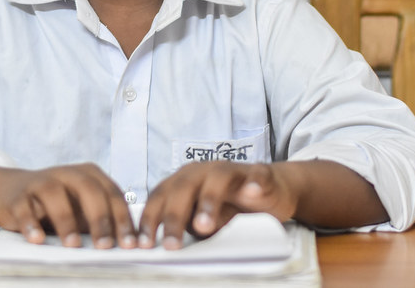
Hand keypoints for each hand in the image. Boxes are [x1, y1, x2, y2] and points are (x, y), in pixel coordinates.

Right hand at [0, 163, 136, 248]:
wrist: (13, 191)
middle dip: (99, 218)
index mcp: (90, 175)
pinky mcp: (19, 195)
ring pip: (54, 194)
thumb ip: (103, 222)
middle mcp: (68, 173)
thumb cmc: (58, 204)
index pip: (112, 194)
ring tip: (72, 245)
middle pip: (88, 189)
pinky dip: (30, 223)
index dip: (122, 219)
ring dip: (65, 219)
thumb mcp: (83, 210)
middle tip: (104, 246)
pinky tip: (37, 240)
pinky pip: (24, 207)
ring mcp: (42, 181)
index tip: (129, 244)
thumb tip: (128, 245)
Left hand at [137, 161, 297, 249]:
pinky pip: (256, 175)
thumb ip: (191, 225)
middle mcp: (204, 171)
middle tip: (172, 244)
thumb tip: (174, 243)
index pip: (161, 195)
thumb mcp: (205, 219)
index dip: (150, 218)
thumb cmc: (231, 205)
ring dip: (208, 201)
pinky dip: (254, 183)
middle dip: (175, 217)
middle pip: (184, 187)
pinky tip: (253, 192)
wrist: (270, 190)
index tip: (144, 243)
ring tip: (204, 226)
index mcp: (185, 181)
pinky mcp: (259, 174)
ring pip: (217, 178)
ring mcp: (232, 170)